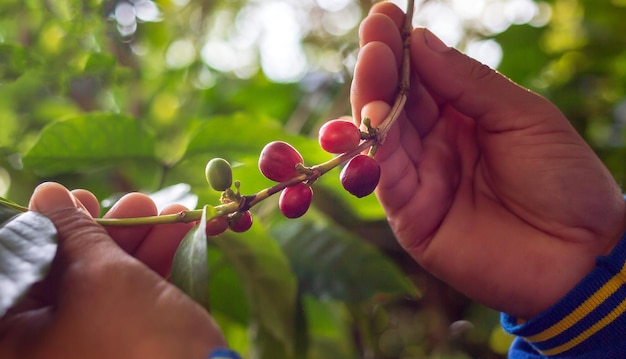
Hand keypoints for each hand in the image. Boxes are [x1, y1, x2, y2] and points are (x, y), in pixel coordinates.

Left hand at [0, 182, 225, 358]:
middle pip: (64, 270)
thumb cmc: (137, 341)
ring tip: (167, 211)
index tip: (79, 197)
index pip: (20, 269)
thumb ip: (73, 230)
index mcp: (16, 343)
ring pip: (103, 279)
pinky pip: (130, 295)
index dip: (48, 228)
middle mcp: (44, 347)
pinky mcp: (125, 343)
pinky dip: (154, 262)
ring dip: (139, 239)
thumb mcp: (101, 276)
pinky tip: (179, 233)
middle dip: (106, 229)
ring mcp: (87, 346)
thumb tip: (48, 195)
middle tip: (134, 202)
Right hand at [352, 2, 625, 318]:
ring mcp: (420, 178)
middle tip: (374, 36)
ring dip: (371, 100)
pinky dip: (373, 150)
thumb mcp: (523, 116)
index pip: (421, 76)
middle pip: (394, 101)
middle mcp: (435, 143)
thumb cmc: (564, 179)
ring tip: (372, 65)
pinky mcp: (411, 215)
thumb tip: (421, 42)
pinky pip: (383, 178)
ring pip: (381, 136)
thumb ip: (468, 83)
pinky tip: (372, 118)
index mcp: (464, 115)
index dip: (402, 48)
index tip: (386, 16)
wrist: (581, 253)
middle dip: (381, 67)